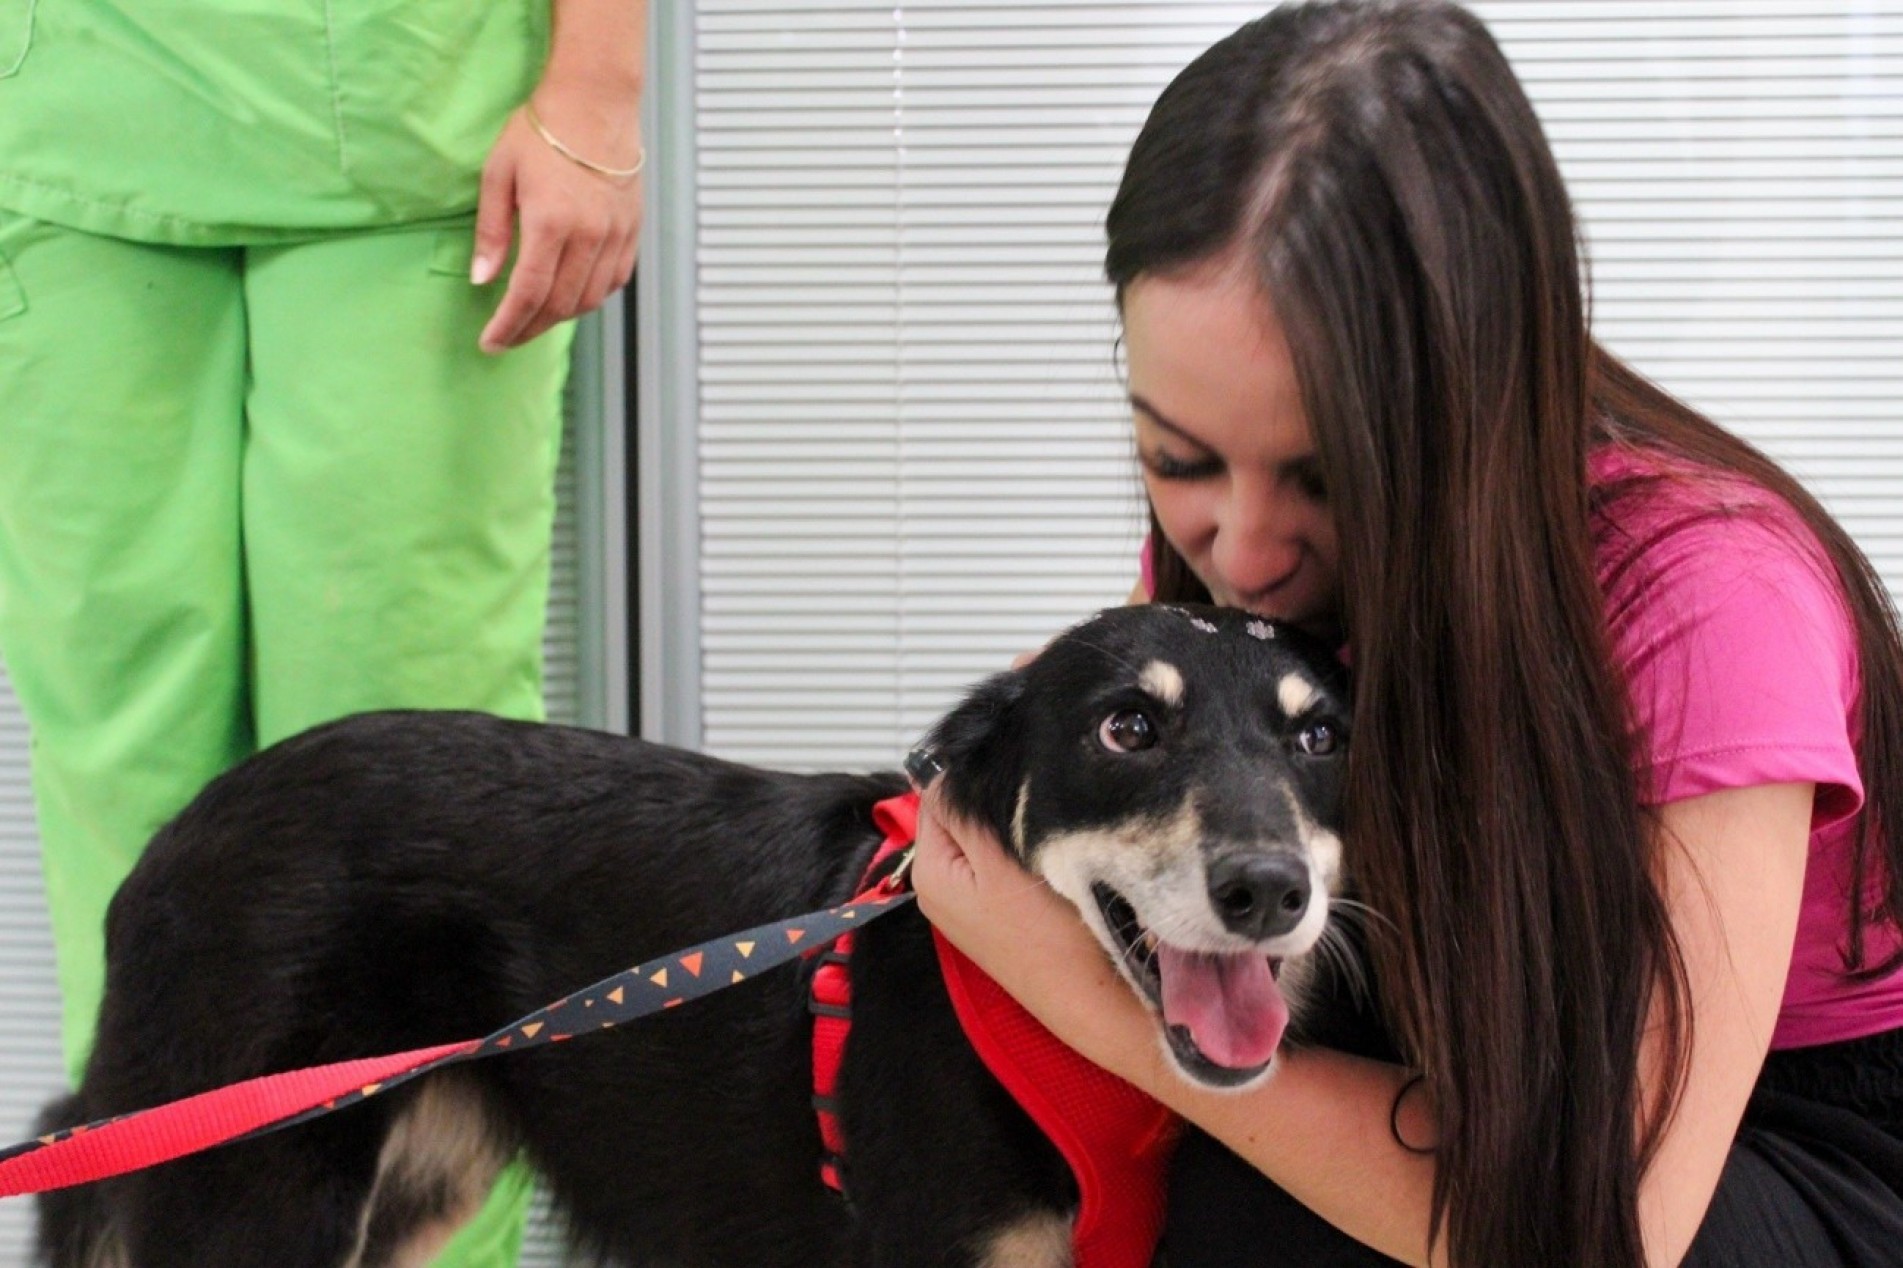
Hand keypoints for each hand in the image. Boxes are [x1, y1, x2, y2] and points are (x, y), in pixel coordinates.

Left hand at [473, 87, 643, 353]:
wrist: (594, 103)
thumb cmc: (541, 133)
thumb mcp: (499, 174)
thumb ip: (492, 232)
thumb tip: (482, 278)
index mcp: (551, 222)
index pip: (529, 293)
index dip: (508, 325)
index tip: (490, 343)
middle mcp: (589, 236)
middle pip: (560, 305)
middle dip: (530, 329)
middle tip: (507, 338)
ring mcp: (615, 236)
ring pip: (589, 300)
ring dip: (559, 318)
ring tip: (534, 320)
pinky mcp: (632, 232)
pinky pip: (614, 282)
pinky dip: (590, 298)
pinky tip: (570, 298)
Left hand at [911, 784, 1159, 1079]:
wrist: (1097, 1001)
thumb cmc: (1050, 936)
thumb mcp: (997, 858)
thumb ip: (963, 809)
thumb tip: (944, 768)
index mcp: (929, 871)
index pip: (937, 793)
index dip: (975, 776)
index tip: (1016, 779)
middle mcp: (942, 890)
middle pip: (962, 817)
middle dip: (995, 804)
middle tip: (1038, 809)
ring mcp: (973, 906)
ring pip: (988, 839)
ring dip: (1015, 830)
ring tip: (1048, 836)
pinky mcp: (1003, 917)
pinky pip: (1007, 866)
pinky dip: (1026, 856)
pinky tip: (1052, 862)